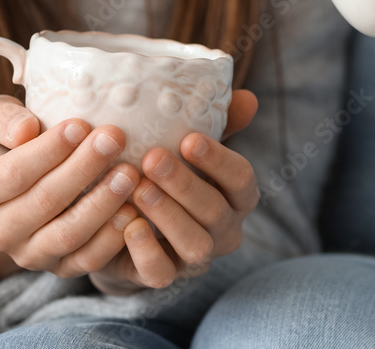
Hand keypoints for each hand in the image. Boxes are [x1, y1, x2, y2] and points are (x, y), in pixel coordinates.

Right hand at [0, 96, 139, 286]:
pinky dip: (112, 237)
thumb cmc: (14, 144)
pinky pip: (87, 259)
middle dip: (83, 168)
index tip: (80, 124)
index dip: (48, 150)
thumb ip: (3, 120)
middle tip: (115, 139)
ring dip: (101, 204)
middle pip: (44, 202)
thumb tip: (25, 130)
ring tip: (130, 173)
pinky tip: (133, 210)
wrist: (23, 189)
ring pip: (67, 234)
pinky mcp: (61, 268)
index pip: (12, 174)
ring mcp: (29, 255)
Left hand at [88, 90, 259, 293]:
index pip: (242, 179)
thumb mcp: (190, 149)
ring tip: (138, 188)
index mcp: (237, 196)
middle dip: (185, 184)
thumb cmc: (170, 175)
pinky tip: (128, 225)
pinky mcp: (164, 277)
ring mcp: (196, 258)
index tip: (188, 139)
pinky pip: (161, 274)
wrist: (132, 224)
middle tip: (152, 159)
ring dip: (168, 215)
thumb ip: (217, 123)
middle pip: (215, 211)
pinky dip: (145, 251)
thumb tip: (247, 98)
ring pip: (195, 245)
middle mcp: (225, 229)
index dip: (218, 160)